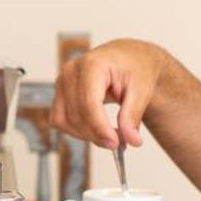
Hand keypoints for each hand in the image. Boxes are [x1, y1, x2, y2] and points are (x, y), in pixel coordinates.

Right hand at [49, 39, 165, 148]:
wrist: (128, 57)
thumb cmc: (134, 67)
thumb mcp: (141, 89)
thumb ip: (133, 115)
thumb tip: (132, 140)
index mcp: (92, 65)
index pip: (88, 103)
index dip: (100, 128)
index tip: (115, 144)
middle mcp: (71, 71)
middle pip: (77, 114)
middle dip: (97, 134)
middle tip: (119, 142)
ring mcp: (62, 82)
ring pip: (64, 120)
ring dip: (86, 134)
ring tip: (110, 134)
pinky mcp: (59, 93)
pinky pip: (59, 120)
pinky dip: (76, 130)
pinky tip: (95, 129)